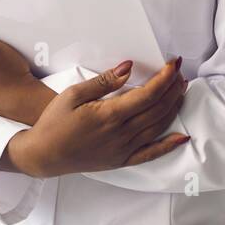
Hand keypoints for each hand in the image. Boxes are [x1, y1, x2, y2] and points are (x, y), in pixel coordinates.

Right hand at [5, 58, 188, 177]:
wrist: (43, 155)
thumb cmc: (54, 122)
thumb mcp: (73, 94)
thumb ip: (103, 81)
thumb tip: (127, 67)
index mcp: (110, 115)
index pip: (148, 94)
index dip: (165, 78)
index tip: (173, 64)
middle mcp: (121, 134)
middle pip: (158, 109)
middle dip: (173, 88)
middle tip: (180, 72)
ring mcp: (123, 149)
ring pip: (158, 127)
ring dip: (173, 108)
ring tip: (181, 91)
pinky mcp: (121, 160)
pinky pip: (151, 154)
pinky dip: (169, 146)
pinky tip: (181, 137)